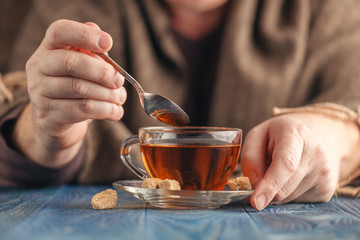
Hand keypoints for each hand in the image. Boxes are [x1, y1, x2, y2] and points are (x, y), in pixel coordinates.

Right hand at [13, 20, 125, 167]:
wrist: (56, 121)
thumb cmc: (75, 85)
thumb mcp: (84, 66)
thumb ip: (94, 53)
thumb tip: (105, 42)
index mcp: (49, 48)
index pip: (59, 31)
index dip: (85, 35)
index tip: (108, 43)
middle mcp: (39, 67)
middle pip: (70, 62)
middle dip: (101, 71)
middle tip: (119, 80)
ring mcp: (40, 92)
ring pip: (79, 88)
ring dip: (107, 94)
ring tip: (119, 98)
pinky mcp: (49, 115)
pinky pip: (82, 109)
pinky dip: (105, 109)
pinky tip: (116, 111)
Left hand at [240, 112, 359, 209]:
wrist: (324, 134)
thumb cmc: (283, 134)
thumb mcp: (259, 134)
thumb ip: (250, 157)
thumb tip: (252, 184)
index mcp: (296, 135)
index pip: (285, 164)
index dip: (269, 185)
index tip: (256, 202)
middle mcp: (316, 154)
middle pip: (284, 187)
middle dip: (265, 192)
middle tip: (255, 183)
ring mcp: (325, 174)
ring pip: (288, 197)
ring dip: (276, 191)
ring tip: (280, 170)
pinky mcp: (328, 189)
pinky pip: (297, 201)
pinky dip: (287, 193)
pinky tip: (292, 177)